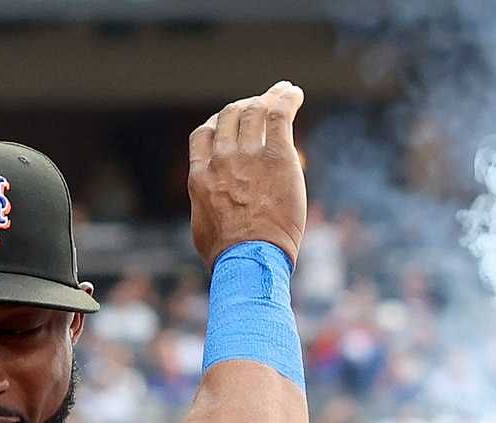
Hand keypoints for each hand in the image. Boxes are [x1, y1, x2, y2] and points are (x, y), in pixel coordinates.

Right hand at [187, 81, 307, 267]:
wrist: (248, 259)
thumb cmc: (228, 254)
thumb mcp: (203, 226)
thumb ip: (207, 205)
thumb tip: (211, 207)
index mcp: (200, 175)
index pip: (203, 134)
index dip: (217, 122)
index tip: (229, 121)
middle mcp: (220, 159)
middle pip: (229, 117)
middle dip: (245, 106)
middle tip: (262, 103)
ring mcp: (247, 156)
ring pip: (254, 111)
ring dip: (269, 97)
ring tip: (283, 91)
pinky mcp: (276, 156)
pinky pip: (280, 115)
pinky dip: (287, 99)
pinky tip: (295, 93)